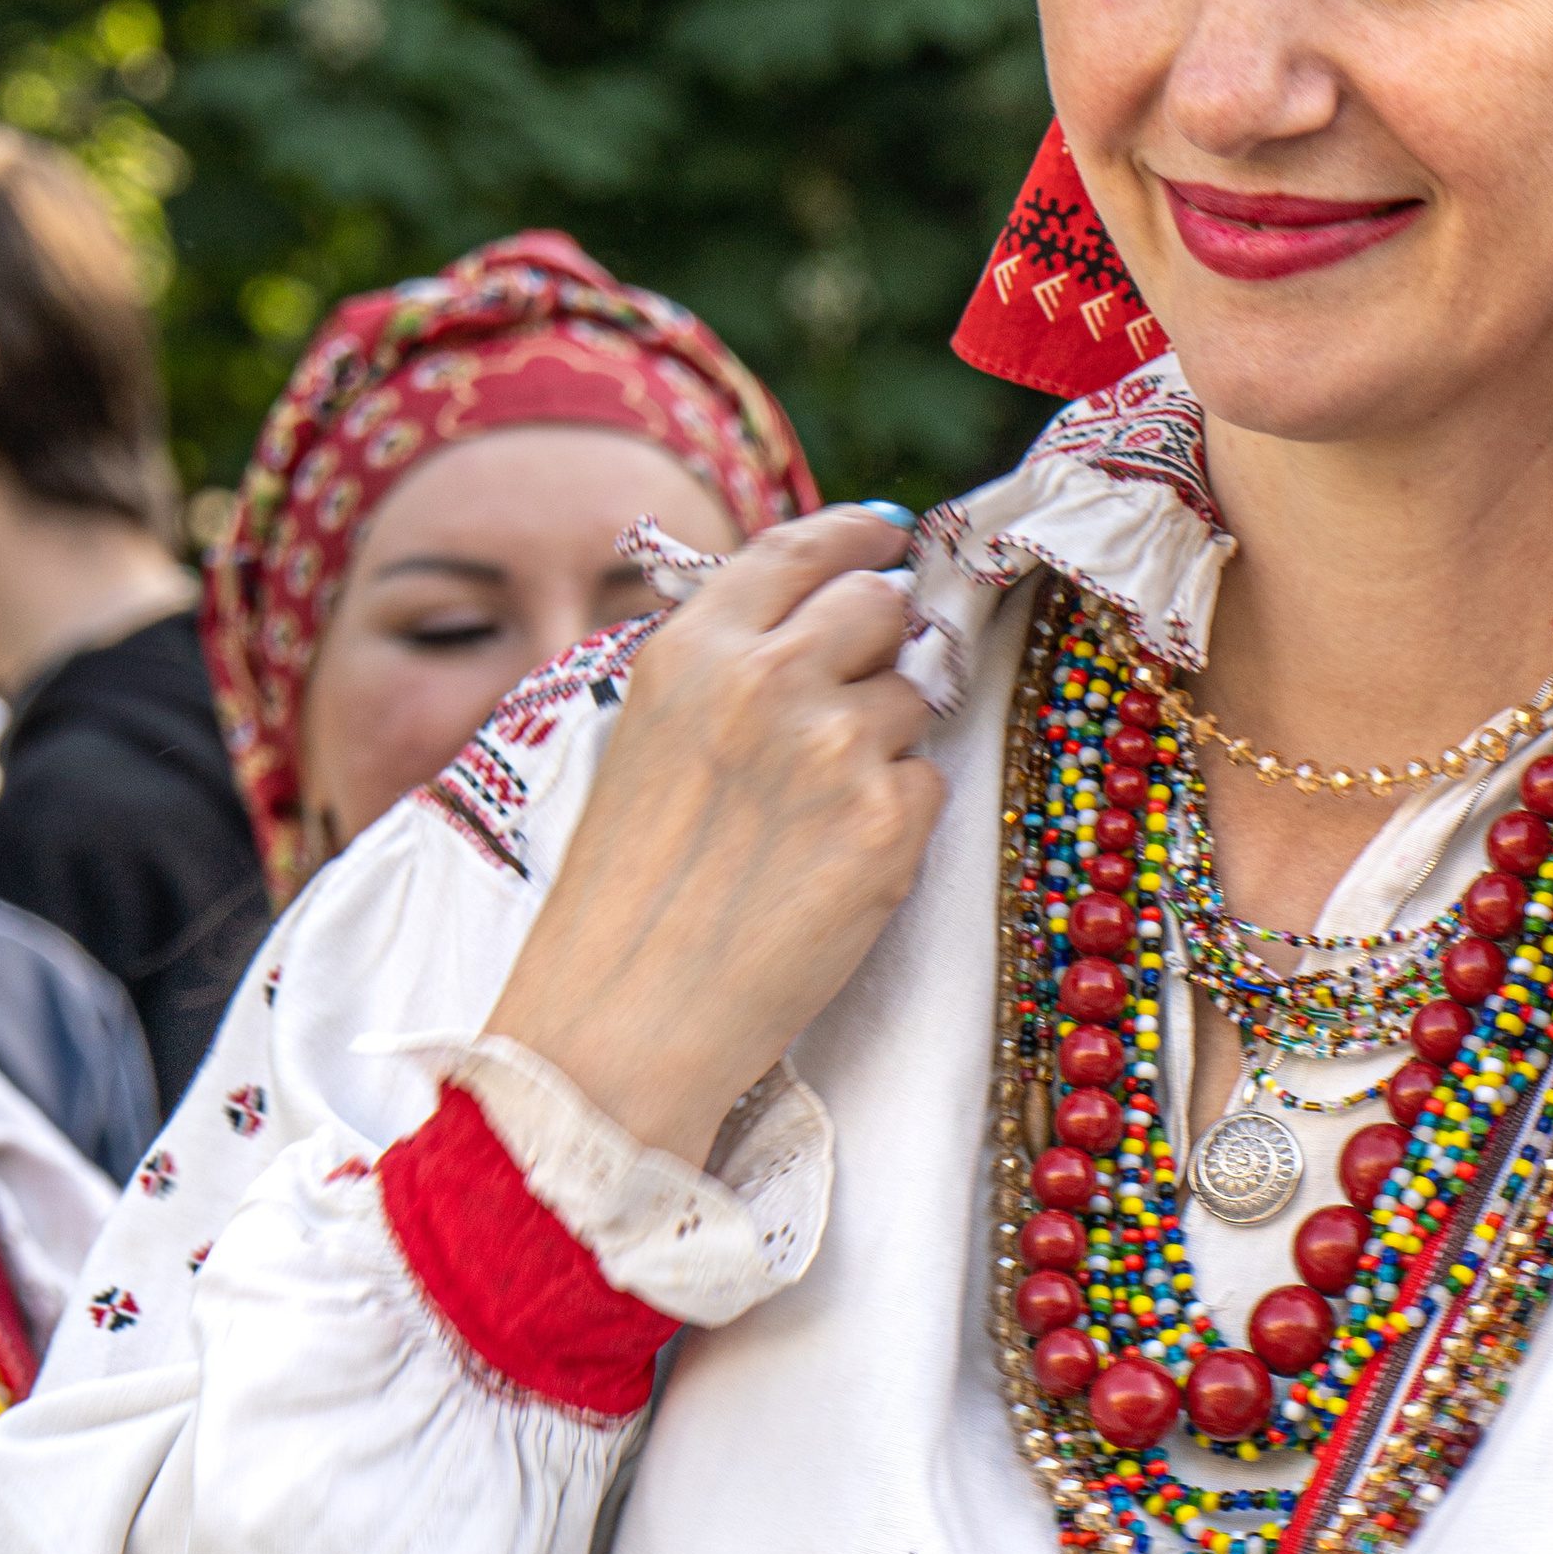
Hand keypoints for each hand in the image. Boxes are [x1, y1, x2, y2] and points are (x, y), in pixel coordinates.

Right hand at [486, 507, 942, 1162]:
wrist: (625, 1017)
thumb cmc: (624, 893)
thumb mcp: (647, 740)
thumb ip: (726, 668)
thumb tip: (829, 614)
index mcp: (693, 647)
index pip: (804, 548)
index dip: (859, 536)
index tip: (890, 536)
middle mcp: (769, 678)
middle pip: (882, 607)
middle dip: (882, 643)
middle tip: (853, 699)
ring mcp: (837, 748)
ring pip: (913, 699)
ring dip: (884, 744)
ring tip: (810, 818)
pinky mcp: (889, 824)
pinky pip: (928, 783)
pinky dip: (898, 819)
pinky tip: (831, 867)